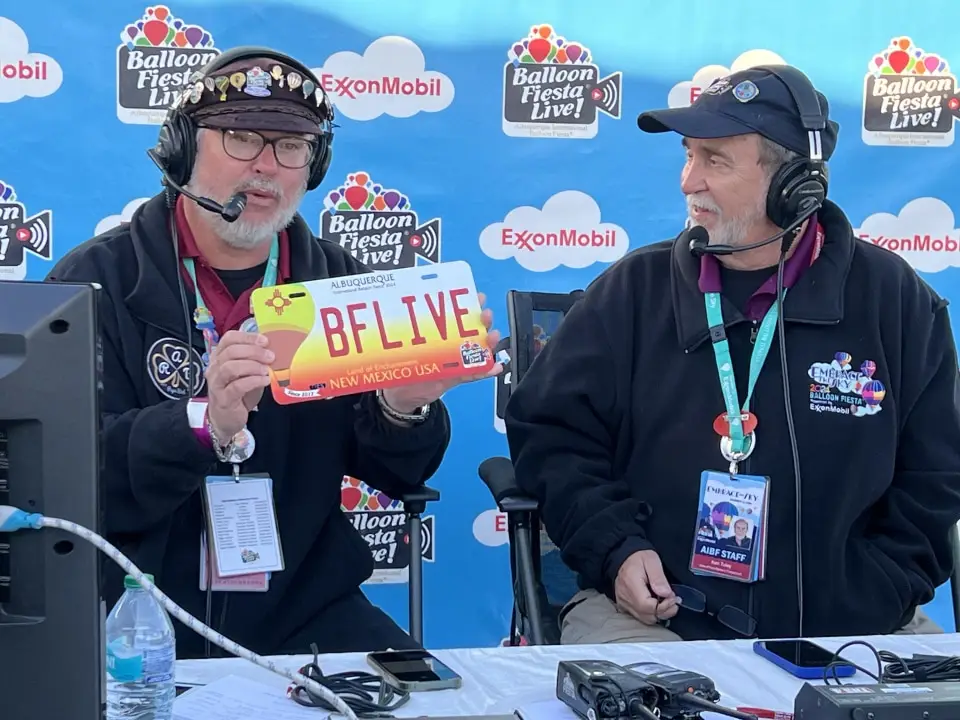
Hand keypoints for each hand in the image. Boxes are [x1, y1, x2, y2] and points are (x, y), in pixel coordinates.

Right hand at [205, 330, 272, 439]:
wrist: (225, 420)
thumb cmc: (238, 394)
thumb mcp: (247, 373)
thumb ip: (254, 360)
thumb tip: (272, 348)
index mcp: (219, 357)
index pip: (228, 339)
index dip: (247, 337)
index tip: (265, 340)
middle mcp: (214, 368)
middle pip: (231, 351)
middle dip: (254, 351)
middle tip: (271, 356)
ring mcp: (217, 384)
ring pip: (230, 367)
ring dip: (252, 366)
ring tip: (267, 370)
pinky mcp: (223, 399)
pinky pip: (236, 386)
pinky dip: (253, 381)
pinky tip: (265, 381)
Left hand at [381, 291, 502, 413]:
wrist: (402, 397)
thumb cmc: (399, 370)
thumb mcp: (398, 352)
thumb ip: (401, 342)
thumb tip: (397, 324)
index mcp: (434, 336)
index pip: (451, 317)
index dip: (465, 306)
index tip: (474, 297)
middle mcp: (447, 345)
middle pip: (469, 330)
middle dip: (481, 321)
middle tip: (485, 316)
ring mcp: (454, 361)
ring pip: (475, 349)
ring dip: (487, 343)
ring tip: (492, 338)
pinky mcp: (457, 377)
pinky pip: (474, 373)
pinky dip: (486, 370)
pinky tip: (495, 366)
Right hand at [614, 550, 678, 624]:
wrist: (623, 557)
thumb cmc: (638, 558)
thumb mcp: (651, 560)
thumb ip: (659, 577)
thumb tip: (666, 594)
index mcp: (631, 583)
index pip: (647, 606)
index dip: (664, 606)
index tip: (674, 597)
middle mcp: (625, 596)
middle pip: (647, 615)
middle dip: (665, 611)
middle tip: (673, 601)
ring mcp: (623, 603)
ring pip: (645, 619)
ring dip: (659, 614)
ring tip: (667, 602)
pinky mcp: (624, 606)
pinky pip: (640, 617)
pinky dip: (651, 614)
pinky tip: (657, 604)